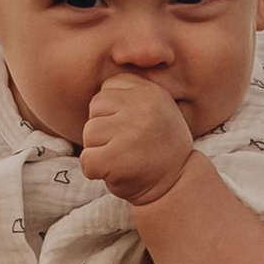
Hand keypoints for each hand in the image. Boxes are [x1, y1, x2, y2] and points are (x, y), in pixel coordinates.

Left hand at [81, 73, 194, 208]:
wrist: (177, 185)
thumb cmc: (157, 148)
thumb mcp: (156, 109)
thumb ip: (133, 94)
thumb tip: (99, 79)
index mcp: (150, 91)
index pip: (107, 88)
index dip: (112, 112)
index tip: (131, 128)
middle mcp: (142, 107)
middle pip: (95, 109)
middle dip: (103, 130)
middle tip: (126, 146)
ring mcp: (130, 132)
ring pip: (89, 133)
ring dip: (100, 150)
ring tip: (123, 158)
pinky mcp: (117, 158)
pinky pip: (87, 159)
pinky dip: (95, 171)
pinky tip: (116, 172)